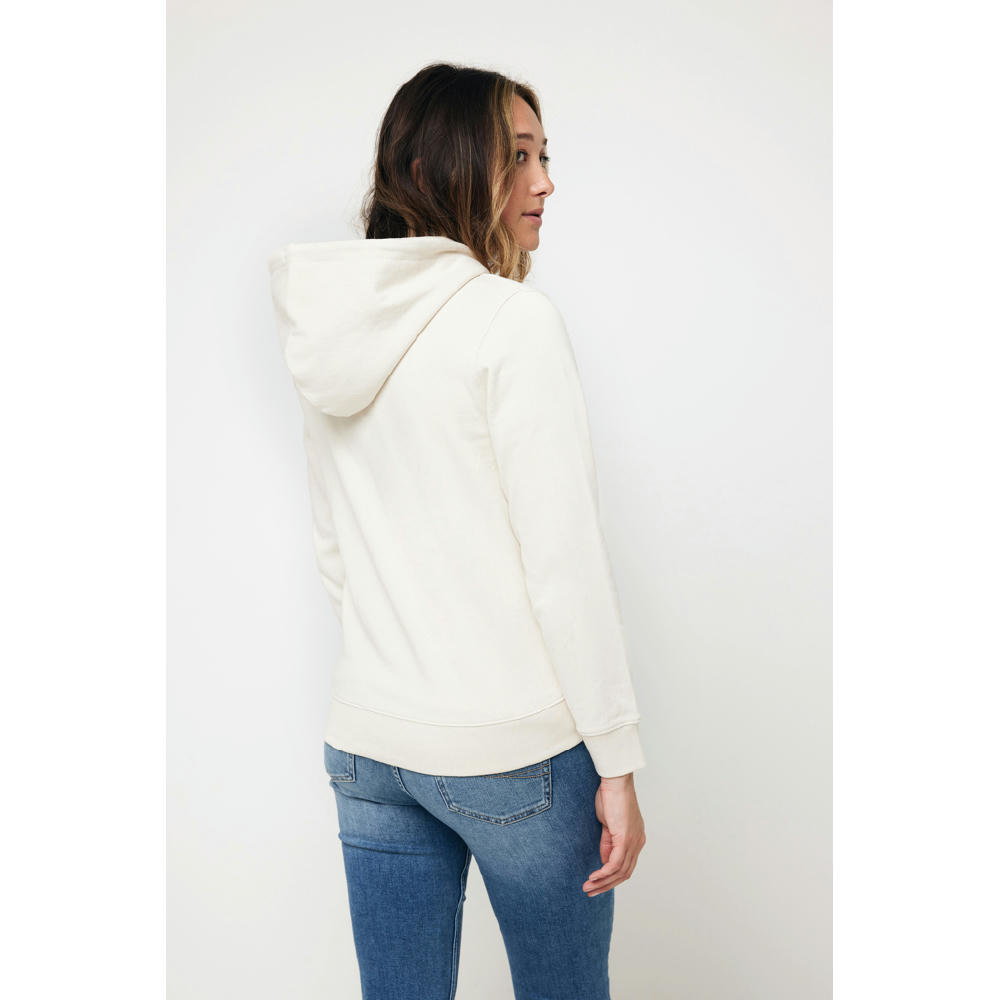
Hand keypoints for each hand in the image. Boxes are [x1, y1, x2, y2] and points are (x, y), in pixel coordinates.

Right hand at [582, 773, 645, 896]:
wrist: (616, 782)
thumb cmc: (611, 796)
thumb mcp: (608, 824)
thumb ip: (608, 842)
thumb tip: (604, 861)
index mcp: (636, 839)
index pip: (626, 866)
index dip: (611, 877)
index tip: (597, 883)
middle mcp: (638, 843)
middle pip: (624, 873)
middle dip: (607, 885)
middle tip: (591, 892)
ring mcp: (633, 842)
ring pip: (620, 872)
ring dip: (603, 882)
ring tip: (588, 887)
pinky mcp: (626, 839)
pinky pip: (615, 863)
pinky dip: (604, 873)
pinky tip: (593, 877)